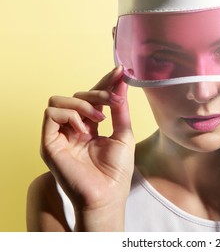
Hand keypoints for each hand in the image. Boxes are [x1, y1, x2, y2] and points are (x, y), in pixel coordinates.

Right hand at [40, 66, 133, 230]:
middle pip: (77, 95)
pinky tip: (84, 129)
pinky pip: (51, 114)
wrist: (107, 195)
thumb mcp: (123, 134)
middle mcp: (73, 128)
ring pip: (59, 101)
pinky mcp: (49, 142)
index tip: (120, 71)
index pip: (92, 98)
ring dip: (82, 104)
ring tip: (98, 119)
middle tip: (112, 101)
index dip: (104, 83)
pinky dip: (70, 115)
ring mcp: (60, 135)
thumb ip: (120, 109)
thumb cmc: (116, 171)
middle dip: (97, 93)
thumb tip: (122, 83)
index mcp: (90, 126)